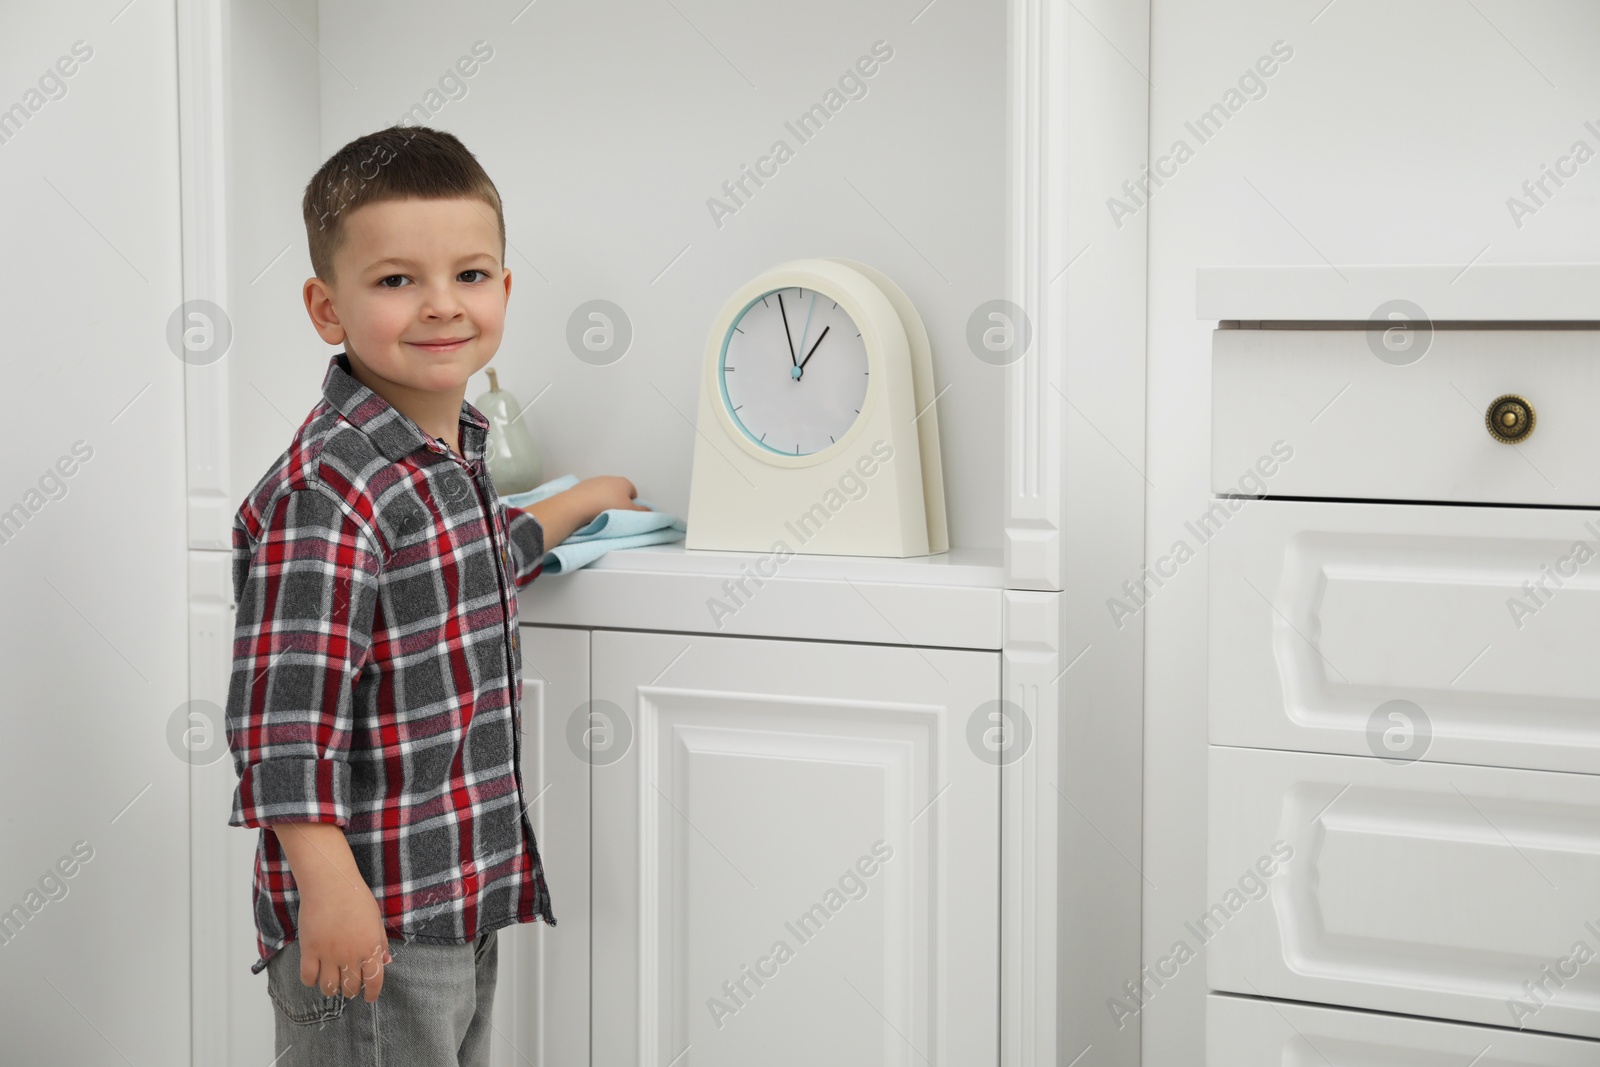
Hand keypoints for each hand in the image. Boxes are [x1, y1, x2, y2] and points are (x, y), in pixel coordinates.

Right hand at [295, 877, 391, 1002]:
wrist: (331, 884)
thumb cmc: (356, 898)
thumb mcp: (376, 920)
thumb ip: (380, 943)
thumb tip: (386, 962)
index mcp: (370, 947)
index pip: (374, 981)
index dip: (372, 994)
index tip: (369, 998)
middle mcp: (351, 955)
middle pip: (351, 987)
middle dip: (351, 990)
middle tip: (349, 985)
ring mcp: (329, 954)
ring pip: (329, 988)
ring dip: (332, 989)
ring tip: (333, 982)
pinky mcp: (309, 950)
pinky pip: (308, 978)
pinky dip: (312, 981)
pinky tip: (316, 975)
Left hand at [576, 475, 650, 517]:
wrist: (578, 505)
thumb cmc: (607, 507)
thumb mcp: (630, 512)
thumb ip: (642, 511)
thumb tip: (650, 511)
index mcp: (624, 482)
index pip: (633, 492)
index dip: (632, 503)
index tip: (627, 512)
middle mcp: (610, 478)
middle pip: (618, 491)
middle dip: (618, 501)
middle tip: (615, 514)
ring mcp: (595, 480)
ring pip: (604, 492)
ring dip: (604, 500)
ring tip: (601, 513)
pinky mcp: (583, 486)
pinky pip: (592, 494)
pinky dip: (592, 500)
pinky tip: (590, 510)